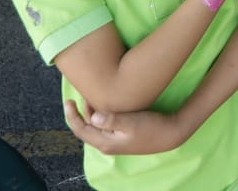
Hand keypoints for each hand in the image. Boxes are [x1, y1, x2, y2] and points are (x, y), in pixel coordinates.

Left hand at [64, 100, 185, 154]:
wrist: (170, 134)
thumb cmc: (151, 128)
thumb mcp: (130, 123)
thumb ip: (111, 120)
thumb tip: (92, 116)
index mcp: (105, 142)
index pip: (81, 129)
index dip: (72, 116)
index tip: (68, 100)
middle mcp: (107, 144)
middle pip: (86, 128)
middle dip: (80, 112)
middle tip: (80, 93)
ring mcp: (114, 141)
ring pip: (95, 126)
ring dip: (90, 112)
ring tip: (90, 95)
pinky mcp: (122, 136)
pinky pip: (104, 125)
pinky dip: (100, 114)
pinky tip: (105, 103)